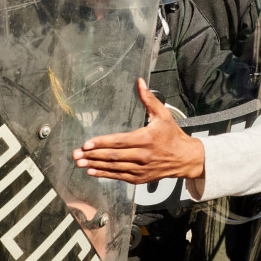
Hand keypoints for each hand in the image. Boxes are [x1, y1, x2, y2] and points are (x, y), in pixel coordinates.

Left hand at [73, 78, 204, 183]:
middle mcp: (143, 155)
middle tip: (76, 155)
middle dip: (93, 155)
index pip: (119, 141)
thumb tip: (139, 82)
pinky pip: (119, 176)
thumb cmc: (173, 135)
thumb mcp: (163, 115)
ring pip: (114, 167)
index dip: (102, 143)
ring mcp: (141, 169)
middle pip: (113, 156)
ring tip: (79, 163)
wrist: (185, 158)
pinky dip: (104, 174)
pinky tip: (92, 171)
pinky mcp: (140, 178)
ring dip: (95, 165)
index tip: (86, 144)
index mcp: (147, 138)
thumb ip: (149, 99)